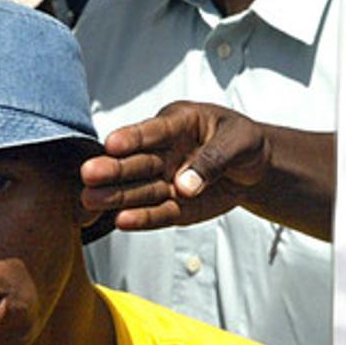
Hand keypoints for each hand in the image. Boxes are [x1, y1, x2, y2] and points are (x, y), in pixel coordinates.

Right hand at [80, 101, 270, 230]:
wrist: (256, 167)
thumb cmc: (243, 142)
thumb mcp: (237, 142)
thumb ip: (213, 160)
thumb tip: (185, 185)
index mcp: (178, 123)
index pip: (153, 130)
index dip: (133, 137)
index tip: (112, 144)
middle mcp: (165, 152)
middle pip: (137, 161)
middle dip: (113, 168)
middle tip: (88, 174)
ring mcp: (167, 180)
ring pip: (140, 189)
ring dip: (117, 196)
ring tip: (91, 201)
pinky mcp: (176, 206)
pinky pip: (159, 213)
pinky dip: (143, 218)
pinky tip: (122, 221)